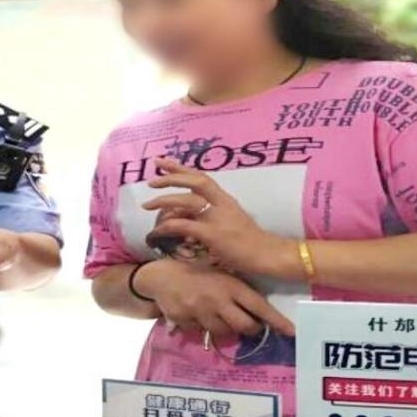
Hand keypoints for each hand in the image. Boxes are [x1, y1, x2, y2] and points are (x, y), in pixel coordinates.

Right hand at [134, 258, 294, 337]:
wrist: (161, 275)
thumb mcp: (219, 274)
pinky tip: (197, 315)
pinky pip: (202, 333)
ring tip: (221, 318)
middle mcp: (218, 300)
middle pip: (245, 326)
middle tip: (250, 326)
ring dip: (227, 329)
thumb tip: (258, 313)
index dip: (277, 321)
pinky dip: (204, 328)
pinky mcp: (186, 321)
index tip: (292, 332)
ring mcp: (201, 312)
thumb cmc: (195, 271)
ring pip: (225, 333)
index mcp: (230, 285)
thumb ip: (236, 291)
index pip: (259, 306)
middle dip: (251, 329)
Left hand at [142, 158, 296, 276]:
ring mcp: (217, 218)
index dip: (181, 168)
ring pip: (186, 202)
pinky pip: (184, 225)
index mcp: (225, 199)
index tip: (163, 161)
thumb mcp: (231, 221)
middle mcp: (221, 203)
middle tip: (151, 180)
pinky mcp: (213, 234)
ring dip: (164, 201)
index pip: (201, 177)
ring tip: (147, 205)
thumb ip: (211, 215)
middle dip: (170, 178)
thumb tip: (188, 215)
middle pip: (194, 181)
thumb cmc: (250, 242)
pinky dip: (168, 226)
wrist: (268, 255)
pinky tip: (158, 229)